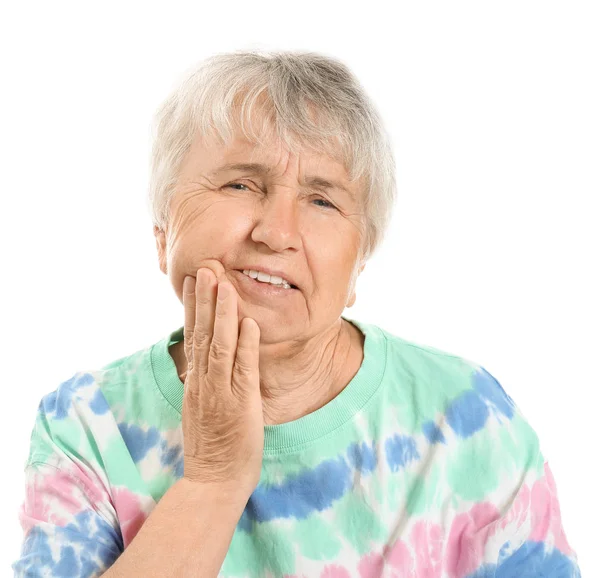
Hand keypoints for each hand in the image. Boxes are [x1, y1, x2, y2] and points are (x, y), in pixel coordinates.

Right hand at [181, 264, 263, 495]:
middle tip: (205, 267)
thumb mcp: (200, 409)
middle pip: (203, 333)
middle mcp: (204, 382)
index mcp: (196, 381)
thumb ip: (202, 381)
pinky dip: (246, 344)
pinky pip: (243, 369)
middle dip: (204, 299)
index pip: (193, 336)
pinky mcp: (241, 403)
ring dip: (223, 313)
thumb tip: (202, 359)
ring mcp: (221, 391)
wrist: (214, 482)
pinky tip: (249, 322)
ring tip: (225, 283)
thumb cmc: (212, 447)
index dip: (195, 307)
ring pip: (220, 345)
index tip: (195, 281)